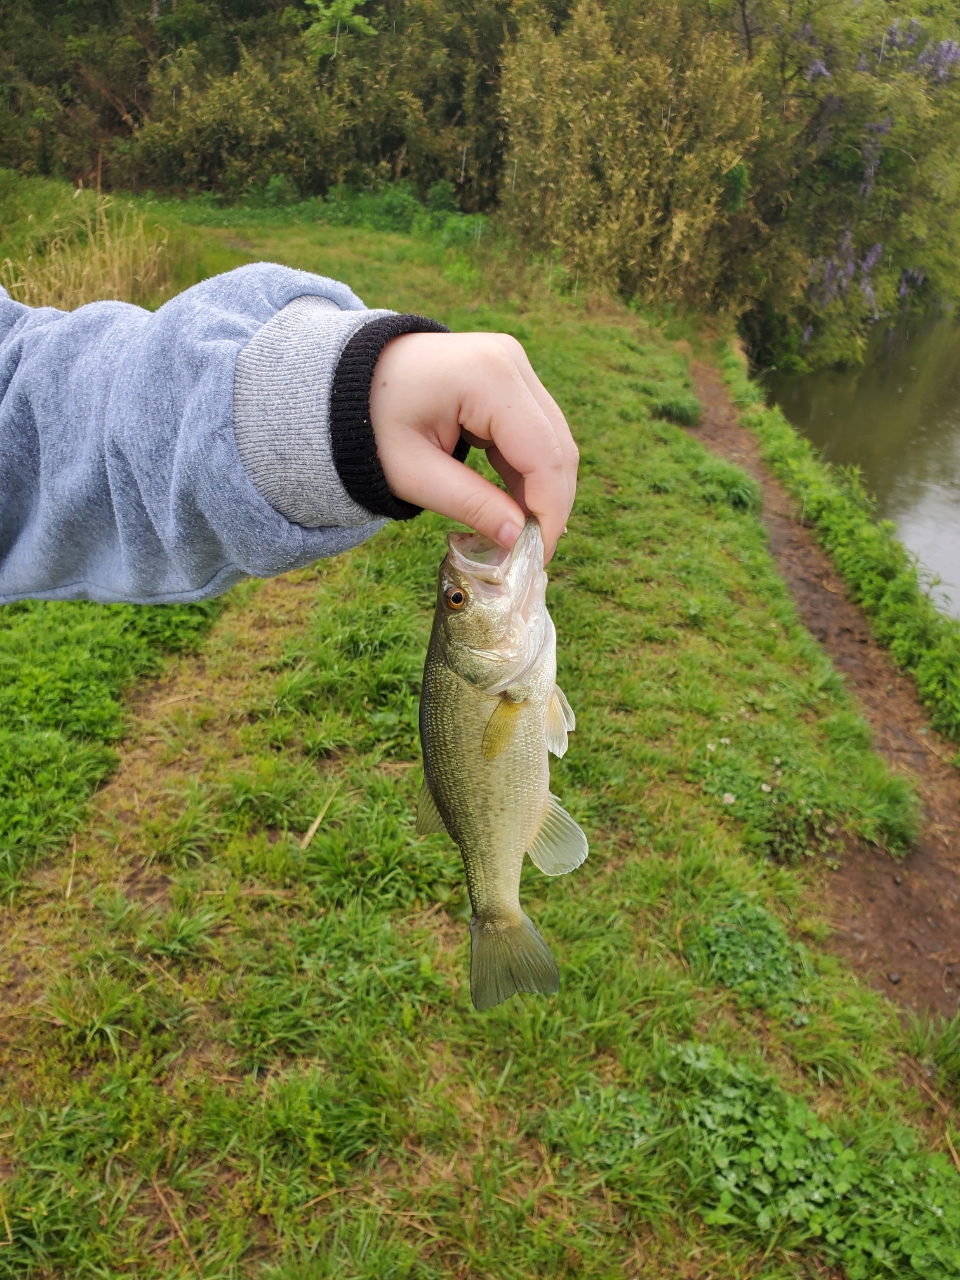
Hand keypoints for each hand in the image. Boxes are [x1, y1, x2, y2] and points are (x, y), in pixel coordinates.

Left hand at [368, 331, 577, 562]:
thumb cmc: (369, 424)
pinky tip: (513, 508)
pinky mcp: (510, 379)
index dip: (548, 512)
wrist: (347, 380)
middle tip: (531, 556)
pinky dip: (529, 474)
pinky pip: (535, 433)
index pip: (544, 456)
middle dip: (550, 506)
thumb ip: (470, 505)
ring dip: (543, 492)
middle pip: (557, 448)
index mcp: (488, 377)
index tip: (537, 558)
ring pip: (553, 443)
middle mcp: (511, 361)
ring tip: (520, 537)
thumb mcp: (413, 473)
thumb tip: (519, 541)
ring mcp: (514, 365)